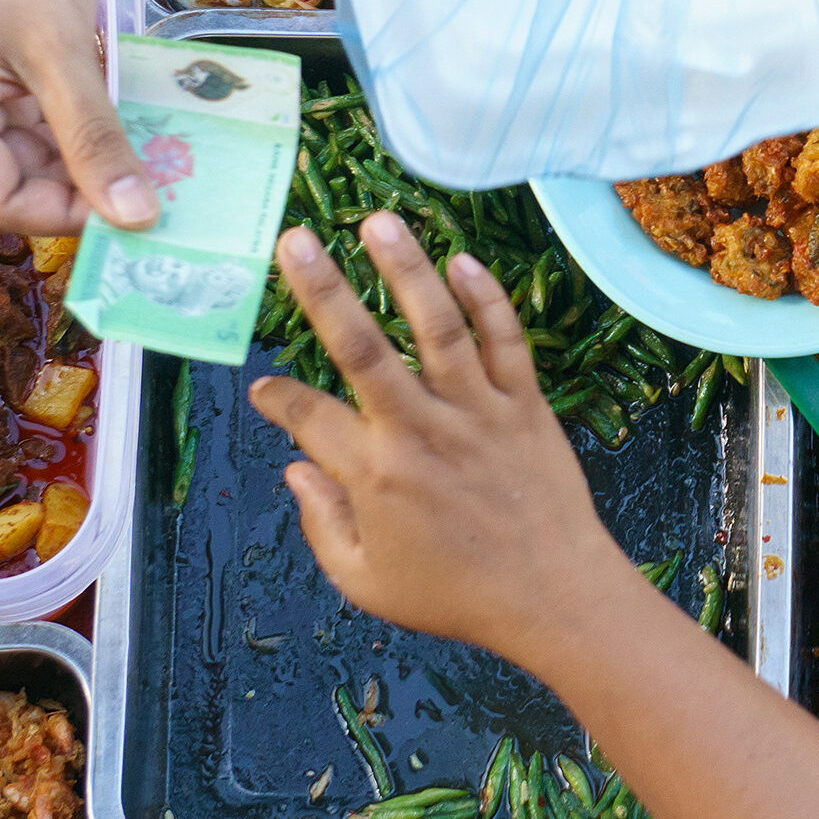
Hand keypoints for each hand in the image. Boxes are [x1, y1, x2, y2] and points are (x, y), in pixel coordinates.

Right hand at [0, 0, 154, 236]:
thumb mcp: (63, 52)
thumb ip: (96, 138)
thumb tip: (134, 218)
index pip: (2, 205)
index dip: (71, 214)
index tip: (141, 203)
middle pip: (12, 189)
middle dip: (82, 186)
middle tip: (158, 177)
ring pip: (24, 164)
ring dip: (82, 158)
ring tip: (142, 142)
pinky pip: (22, 133)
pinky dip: (69, 132)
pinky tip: (113, 116)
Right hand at [249, 213, 615, 652]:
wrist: (555, 597)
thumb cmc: (458, 595)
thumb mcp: (367, 582)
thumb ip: (322, 524)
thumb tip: (295, 468)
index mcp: (375, 475)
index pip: (308, 417)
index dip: (278, 398)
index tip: (263, 388)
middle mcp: (421, 432)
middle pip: (362, 348)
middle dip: (322, 290)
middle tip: (293, 239)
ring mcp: (478, 413)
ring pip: (438, 327)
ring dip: (407, 269)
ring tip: (379, 221)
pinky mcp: (527, 406)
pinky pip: (506, 341)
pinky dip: (487, 298)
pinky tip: (463, 259)